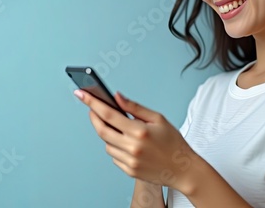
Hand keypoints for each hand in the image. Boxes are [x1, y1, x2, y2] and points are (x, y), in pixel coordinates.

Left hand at [74, 89, 195, 189]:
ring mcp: (129, 161)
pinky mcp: (129, 171)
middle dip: (94, 117)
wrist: (183, 169)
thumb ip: (134, 107)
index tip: (81, 94)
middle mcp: (132, 147)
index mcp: (139, 131)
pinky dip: (116, 147)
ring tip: (120, 129)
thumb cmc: (173, 142)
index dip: (92, 103)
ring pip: (107, 144)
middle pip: (102, 130)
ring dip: (108, 134)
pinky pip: (114, 156)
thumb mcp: (158, 118)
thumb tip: (116, 96)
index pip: (108, 114)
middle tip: (92, 109)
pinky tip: (127, 143)